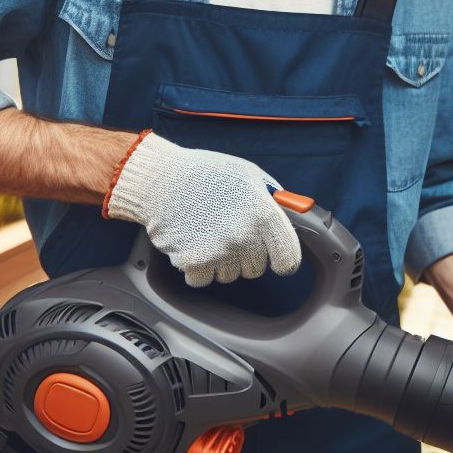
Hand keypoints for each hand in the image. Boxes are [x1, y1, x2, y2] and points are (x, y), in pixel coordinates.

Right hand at [103, 130, 300, 286]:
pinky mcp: (193, 263)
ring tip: (208, 233)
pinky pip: (203, 279)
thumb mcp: (249, 175)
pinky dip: (197, 268)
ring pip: (230, 276)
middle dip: (246, 256)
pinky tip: (193, 244)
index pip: (288, 259)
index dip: (282, 259)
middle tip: (230, 233)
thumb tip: (292, 216)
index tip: (275, 257)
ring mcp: (218, 252)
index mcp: (263, 214)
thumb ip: (272, 200)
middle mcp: (244, 236)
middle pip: (256, 269)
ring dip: (221, 262)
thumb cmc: (205, 173)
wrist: (160, 179)